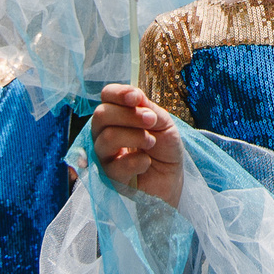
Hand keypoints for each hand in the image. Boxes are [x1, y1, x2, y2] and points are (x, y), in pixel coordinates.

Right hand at [90, 83, 182, 205]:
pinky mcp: (109, 179)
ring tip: (152, 143)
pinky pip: (116, 166)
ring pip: (107, 138)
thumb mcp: (163, 123)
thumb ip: (148, 109)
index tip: (136, 98)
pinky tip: (146, 163)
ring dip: (135, 137)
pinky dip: (137, 161)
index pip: (106, 97)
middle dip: (129, 115)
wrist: (173, 179)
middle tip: (152, 121)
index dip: (118, 93)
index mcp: (117, 116)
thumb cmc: (166, 149)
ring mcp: (104, 157)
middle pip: (101, 115)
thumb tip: (135, 95)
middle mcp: (104, 134)